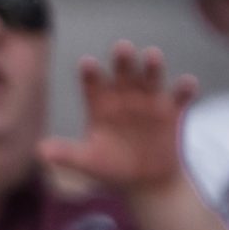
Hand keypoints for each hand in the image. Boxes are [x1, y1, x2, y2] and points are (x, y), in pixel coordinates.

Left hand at [37, 43, 197, 194]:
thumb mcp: (88, 163)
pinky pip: (179, 97)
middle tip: (122, 47)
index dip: (91, 74)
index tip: (88, 64)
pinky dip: (185, 90)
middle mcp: (123, 96)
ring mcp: (148, 101)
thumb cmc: (112, 167)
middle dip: (122, 61)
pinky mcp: (171, 112)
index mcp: (99, 103)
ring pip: (150, 78)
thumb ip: (67, 154)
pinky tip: (188, 83)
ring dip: (152, 67)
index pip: (92, 84)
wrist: (146, 182)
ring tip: (153, 55)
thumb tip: (40, 151)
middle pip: (122, 73)